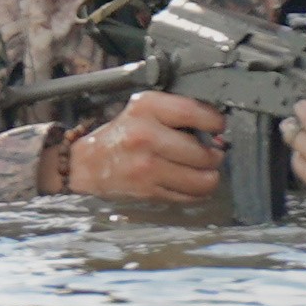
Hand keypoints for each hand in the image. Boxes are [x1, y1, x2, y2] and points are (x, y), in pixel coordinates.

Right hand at [62, 88, 232, 204]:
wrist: (88, 165)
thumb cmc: (122, 136)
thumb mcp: (144, 110)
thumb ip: (178, 114)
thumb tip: (216, 133)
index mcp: (146, 109)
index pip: (194, 112)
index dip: (215, 122)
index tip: (218, 127)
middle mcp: (146, 136)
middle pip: (203, 153)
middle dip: (214, 156)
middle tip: (210, 154)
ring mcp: (147, 166)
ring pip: (203, 179)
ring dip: (209, 177)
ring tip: (202, 171)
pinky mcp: (148, 190)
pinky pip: (190, 196)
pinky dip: (196, 192)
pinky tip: (188, 183)